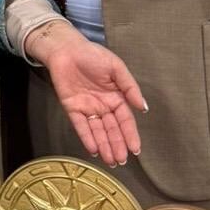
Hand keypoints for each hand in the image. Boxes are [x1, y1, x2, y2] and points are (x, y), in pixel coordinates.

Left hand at [26, 20, 146, 166]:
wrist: (66, 49)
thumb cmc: (93, 55)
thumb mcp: (116, 68)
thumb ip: (130, 87)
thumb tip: (143, 108)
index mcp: (116, 97)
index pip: (125, 120)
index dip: (130, 135)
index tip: (136, 150)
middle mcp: (103, 106)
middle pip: (112, 129)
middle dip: (117, 145)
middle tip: (121, 161)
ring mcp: (87, 108)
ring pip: (97, 131)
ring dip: (104, 146)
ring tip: (110, 161)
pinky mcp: (71, 108)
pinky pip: (80, 125)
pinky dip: (86, 137)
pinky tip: (94, 149)